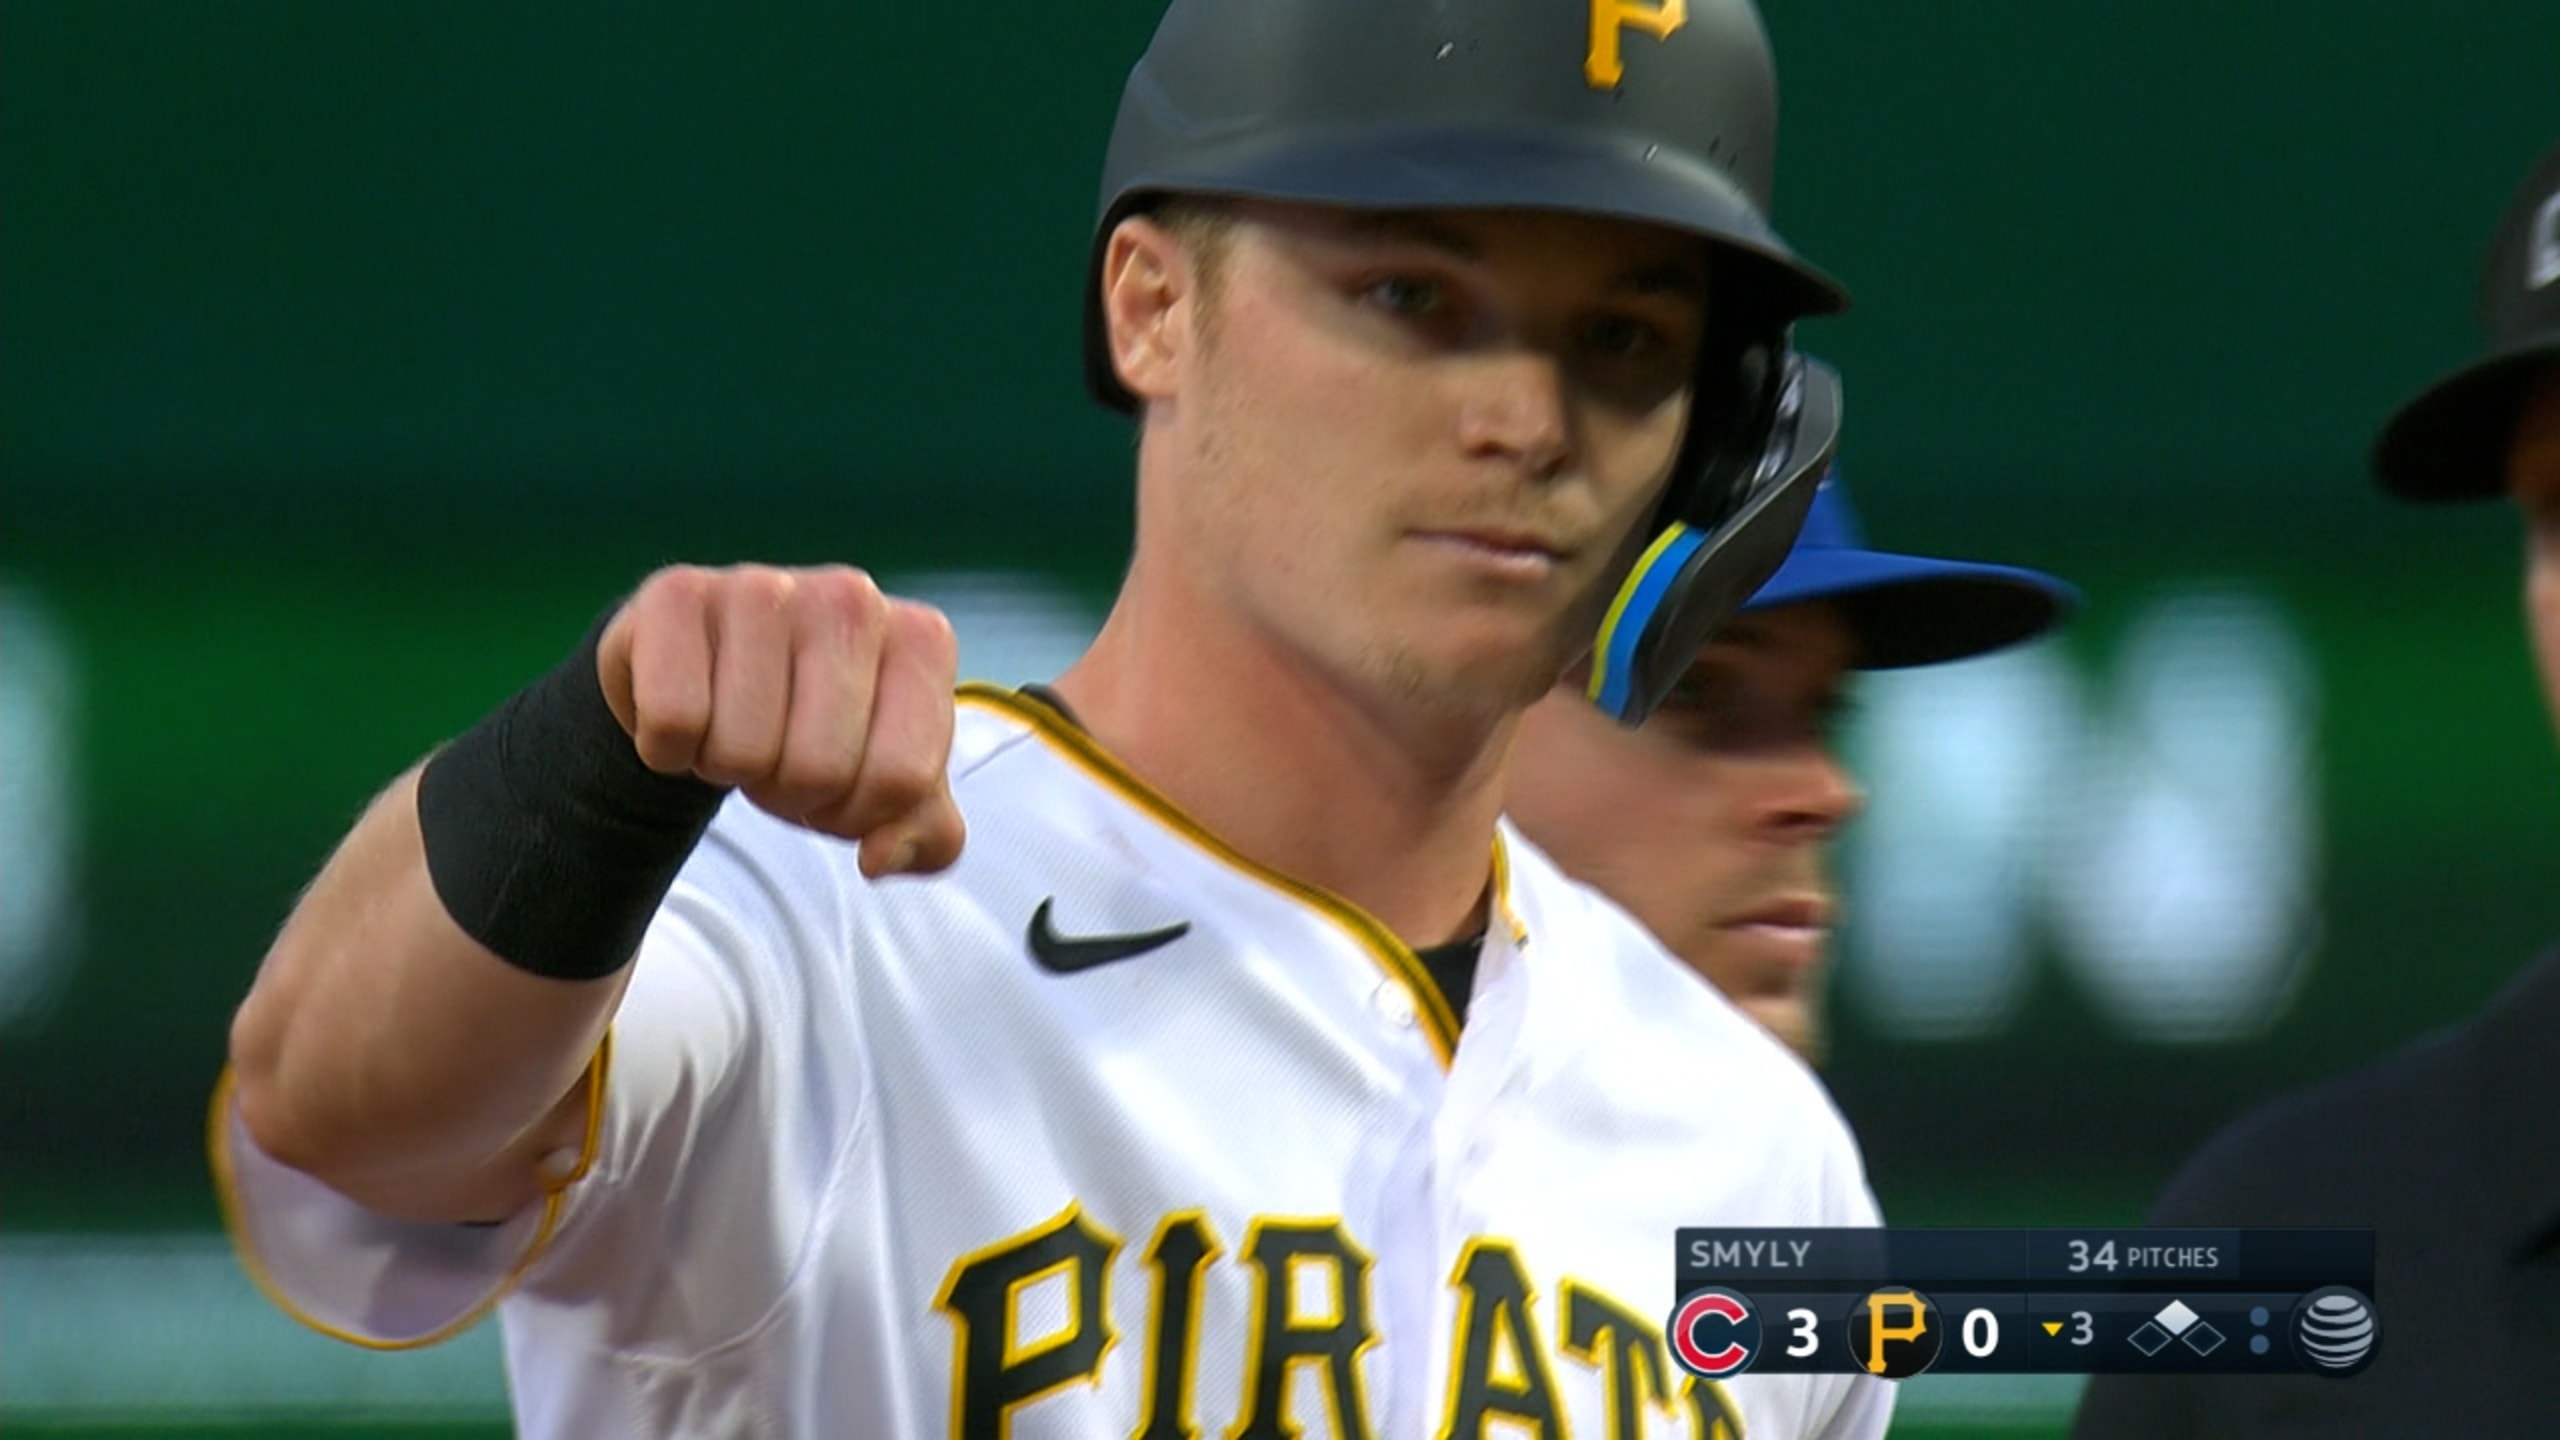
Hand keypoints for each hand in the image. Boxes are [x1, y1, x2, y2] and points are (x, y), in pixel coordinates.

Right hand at [597, 565, 964, 876]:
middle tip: (777, 753)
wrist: (711, 669)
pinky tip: (689, 707)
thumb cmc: (813, 725)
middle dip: (790, 793)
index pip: (900, 781)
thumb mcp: (883, 784)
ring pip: (742, 751)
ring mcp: (764, 585)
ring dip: (726, 768)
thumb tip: (880, 857)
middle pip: (819, 770)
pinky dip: (668, 746)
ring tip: (734, 726)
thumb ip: (922, 836)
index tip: (840, 783)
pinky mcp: (677, 593)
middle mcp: (852, 598)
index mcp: (922, 641)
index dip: (857, 815)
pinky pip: (673, 720)